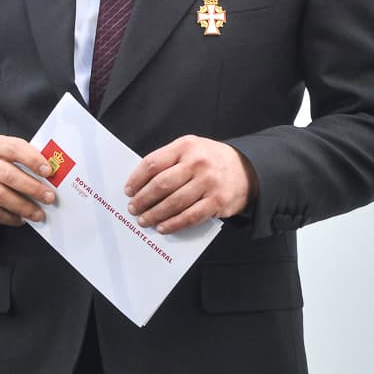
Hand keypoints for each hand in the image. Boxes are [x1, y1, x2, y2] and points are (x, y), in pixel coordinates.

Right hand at [0, 135, 56, 225]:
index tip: (49, 171)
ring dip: (23, 207)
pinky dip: (9, 218)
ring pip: (0, 195)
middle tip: (49, 197)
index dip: (33, 159)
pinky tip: (21, 219)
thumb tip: (52, 174)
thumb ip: (27, 159)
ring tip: (38, 214)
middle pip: (8, 175)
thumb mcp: (8, 154)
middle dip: (32, 188)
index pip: (15, 148)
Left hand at [125, 136, 255, 233]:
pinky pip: (190, 216)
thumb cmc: (209, 159)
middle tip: (133, 208)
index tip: (128, 191)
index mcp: (185, 146)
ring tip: (144, 220)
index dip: (137, 179)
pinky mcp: (217, 201)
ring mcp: (208, 183)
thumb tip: (140, 184)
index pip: (153, 163)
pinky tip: (163, 227)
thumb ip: (168, 160)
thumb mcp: (190, 149)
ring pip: (174, 202)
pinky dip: (174, 224)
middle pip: (161, 184)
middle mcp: (197, 163)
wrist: (246, 168)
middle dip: (143, 199)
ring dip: (155, 214)